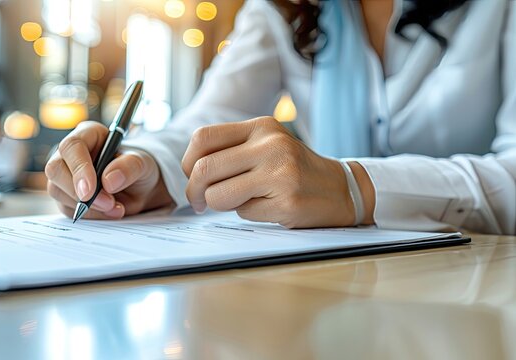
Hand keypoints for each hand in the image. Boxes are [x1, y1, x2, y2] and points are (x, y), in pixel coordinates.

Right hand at [45, 121, 173, 219]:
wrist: (139, 188)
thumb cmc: (138, 168)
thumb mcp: (143, 164)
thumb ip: (129, 167)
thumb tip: (109, 181)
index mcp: (88, 135)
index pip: (72, 146)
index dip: (78, 168)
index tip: (90, 190)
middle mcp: (71, 153)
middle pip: (56, 169)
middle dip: (79, 192)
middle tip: (108, 204)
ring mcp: (65, 175)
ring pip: (57, 190)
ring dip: (86, 206)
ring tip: (115, 208)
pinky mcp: (65, 195)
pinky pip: (67, 208)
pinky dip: (89, 215)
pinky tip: (109, 212)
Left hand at [181, 117, 373, 227]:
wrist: (340, 189)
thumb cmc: (293, 170)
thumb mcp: (266, 145)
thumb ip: (231, 150)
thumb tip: (189, 171)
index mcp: (261, 127)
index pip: (203, 138)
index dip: (187, 162)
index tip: (192, 177)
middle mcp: (271, 145)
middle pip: (204, 168)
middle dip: (194, 191)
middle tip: (198, 202)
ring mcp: (280, 173)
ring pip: (218, 195)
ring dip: (219, 205)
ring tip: (239, 202)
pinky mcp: (287, 201)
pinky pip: (243, 213)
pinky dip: (247, 214)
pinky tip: (268, 206)